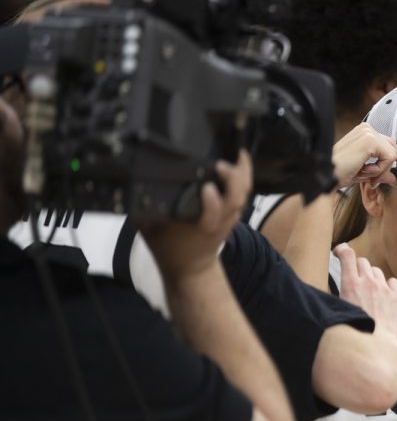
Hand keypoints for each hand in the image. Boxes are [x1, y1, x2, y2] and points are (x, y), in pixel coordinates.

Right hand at [140, 150, 251, 279]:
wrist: (191, 270)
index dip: (213, 202)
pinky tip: (236, 157)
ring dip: (242, 173)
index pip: (213, 215)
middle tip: (222, 162)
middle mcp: (219, 221)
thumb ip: (142, 212)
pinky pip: (244, 193)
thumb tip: (128, 188)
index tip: (207, 187)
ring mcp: (229, 217)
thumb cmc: (169, 249)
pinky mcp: (233, 212)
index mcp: (200, 228)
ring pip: (244, 194)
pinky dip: (243, 176)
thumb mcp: (150, 232)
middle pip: (237, 199)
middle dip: (234, 179)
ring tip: (235, 150)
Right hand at [331, 123, 396, 187]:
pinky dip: (379, 169)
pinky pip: (388, 158)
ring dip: (380, 170)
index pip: (387, 142)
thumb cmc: (337, 173)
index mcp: (362, 133)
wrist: (326, 175)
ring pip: (391, 154)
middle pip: (393, 145)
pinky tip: (364, 171)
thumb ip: (380, 172)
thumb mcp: (363, 173)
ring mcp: (368, 133)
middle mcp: (366, 129)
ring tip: (365, 175)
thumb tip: (394, 178)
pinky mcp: (370, 141)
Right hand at [335, 242, 396, 341]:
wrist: (375, 348)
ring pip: (377, 271)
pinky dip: (387, 285)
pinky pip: (392, 281)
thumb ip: (337, 297)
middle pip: (362, 262)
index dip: (342, 250)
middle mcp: (368, 282)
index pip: (347, 255)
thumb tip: (334, 292)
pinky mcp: (396, 297)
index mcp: (350, 284)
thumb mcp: (337, 312)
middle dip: (357, 267)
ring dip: (371, 277)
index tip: (339, 252)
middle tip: (354, 277)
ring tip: (368, 291)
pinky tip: (383, 295)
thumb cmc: (353, 334)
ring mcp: (384, 288)